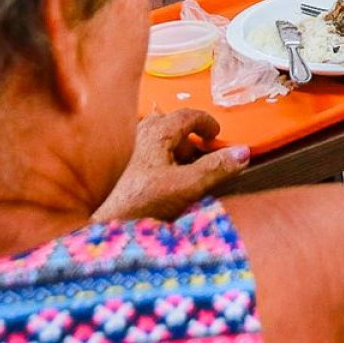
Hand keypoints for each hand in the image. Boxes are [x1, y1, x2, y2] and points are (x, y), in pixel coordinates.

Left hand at [94, 109, 249, 221]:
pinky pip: (142, 155)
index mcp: (156, 132)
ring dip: (172, 153)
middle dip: (189, 141)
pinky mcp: (115, 168)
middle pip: (170, 126)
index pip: (187, 115)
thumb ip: (216, 169)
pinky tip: (157, 185)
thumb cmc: (137, 204)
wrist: (101, 227)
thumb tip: (242, 153)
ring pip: (154, 141)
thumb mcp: (186, 187)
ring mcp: (124, 151)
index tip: (215, 135)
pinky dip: (157, 163)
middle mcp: (137, 135)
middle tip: (201, 159)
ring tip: (181, 174)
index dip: (206, 122)